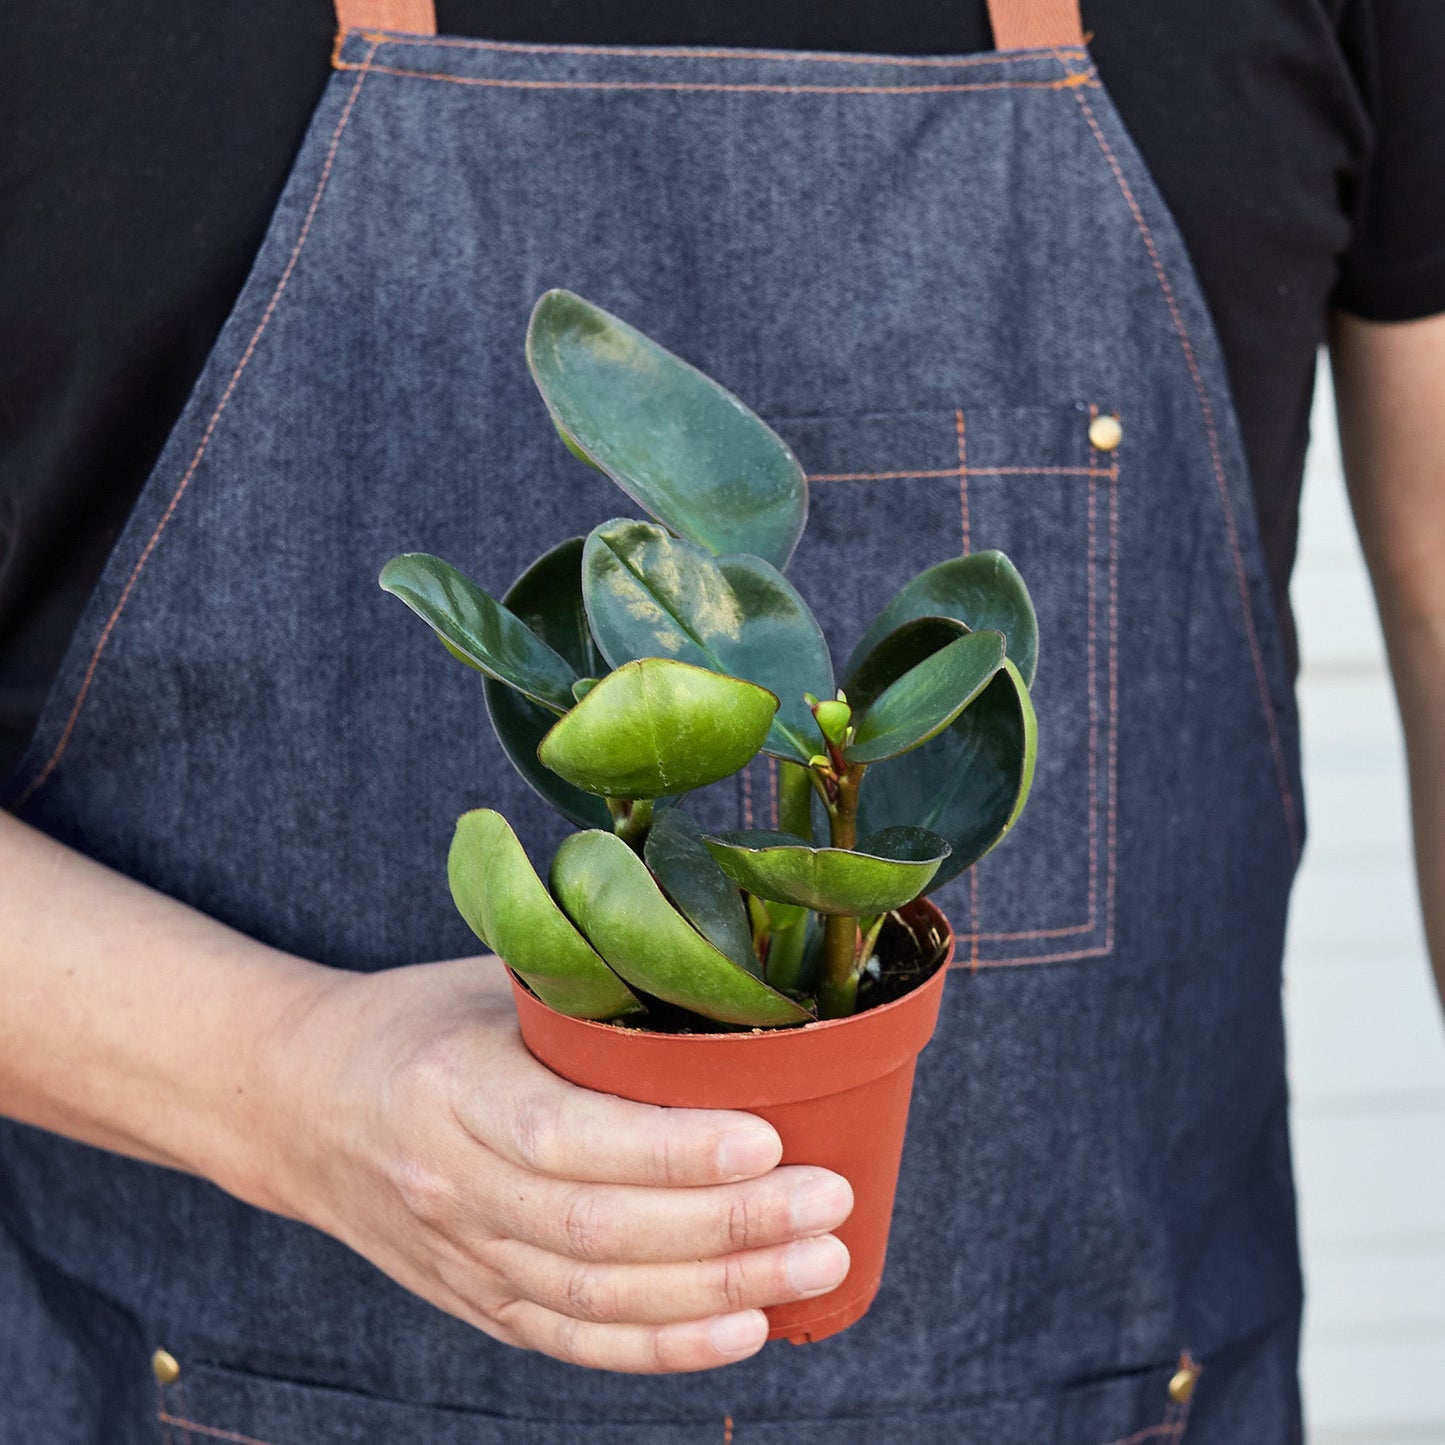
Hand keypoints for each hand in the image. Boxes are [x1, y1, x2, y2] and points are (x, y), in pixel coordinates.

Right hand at [256, 956, 853, 1372]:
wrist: (302, 1105)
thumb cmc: (421, 1024)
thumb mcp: (490, 983)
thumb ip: (588, 996)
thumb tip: (727, 986)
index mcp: (450, 1088)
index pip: (567, 1136)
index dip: (670, 1152)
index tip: (768, 1138)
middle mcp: (449, 1184)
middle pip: (597, 1232)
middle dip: (727, 1227)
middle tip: (827, 1202)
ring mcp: (461, 1256)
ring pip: (597, 1298)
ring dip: (719, 1291)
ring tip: (817, 1263)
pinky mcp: (478, 1300)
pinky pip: (575, 1340)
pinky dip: (664, 1347)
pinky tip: (746, 1328)